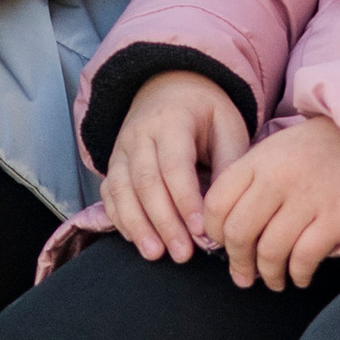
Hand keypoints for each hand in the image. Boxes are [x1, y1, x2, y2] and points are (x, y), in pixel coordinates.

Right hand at [103, 71, 251, 262]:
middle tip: (183, 254)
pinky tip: (137, 240)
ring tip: (155, 254)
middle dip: (164, 221)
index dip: (186, 200)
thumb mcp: (228, 126)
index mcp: (172, 120)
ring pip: (122, 189)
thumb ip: (229, 165)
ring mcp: (122, 147)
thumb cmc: (206, 112)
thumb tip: (227, 210)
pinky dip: (120, 218)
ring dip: (137, 224)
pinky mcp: (114, 162)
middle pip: (146, 181)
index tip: (201, 232)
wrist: (171, 84)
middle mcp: (140, 132)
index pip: (175, 165)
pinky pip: (110, 193)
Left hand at [202, 117, 339, 289]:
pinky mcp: (336, 217)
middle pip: (239, 232)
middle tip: (243, 275)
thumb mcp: (271, 154)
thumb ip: (247, 184)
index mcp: (256, 162)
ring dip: (269, 275)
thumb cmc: (310, 152)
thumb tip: (225, 230)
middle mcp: (277, 179)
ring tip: (273, 279)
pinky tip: (300, 276)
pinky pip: (305, 258)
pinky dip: (298, 274)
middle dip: (238, 262)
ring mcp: (307, 198)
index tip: (222, 245)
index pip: (217, 203)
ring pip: (271, 251)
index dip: (214, 232)